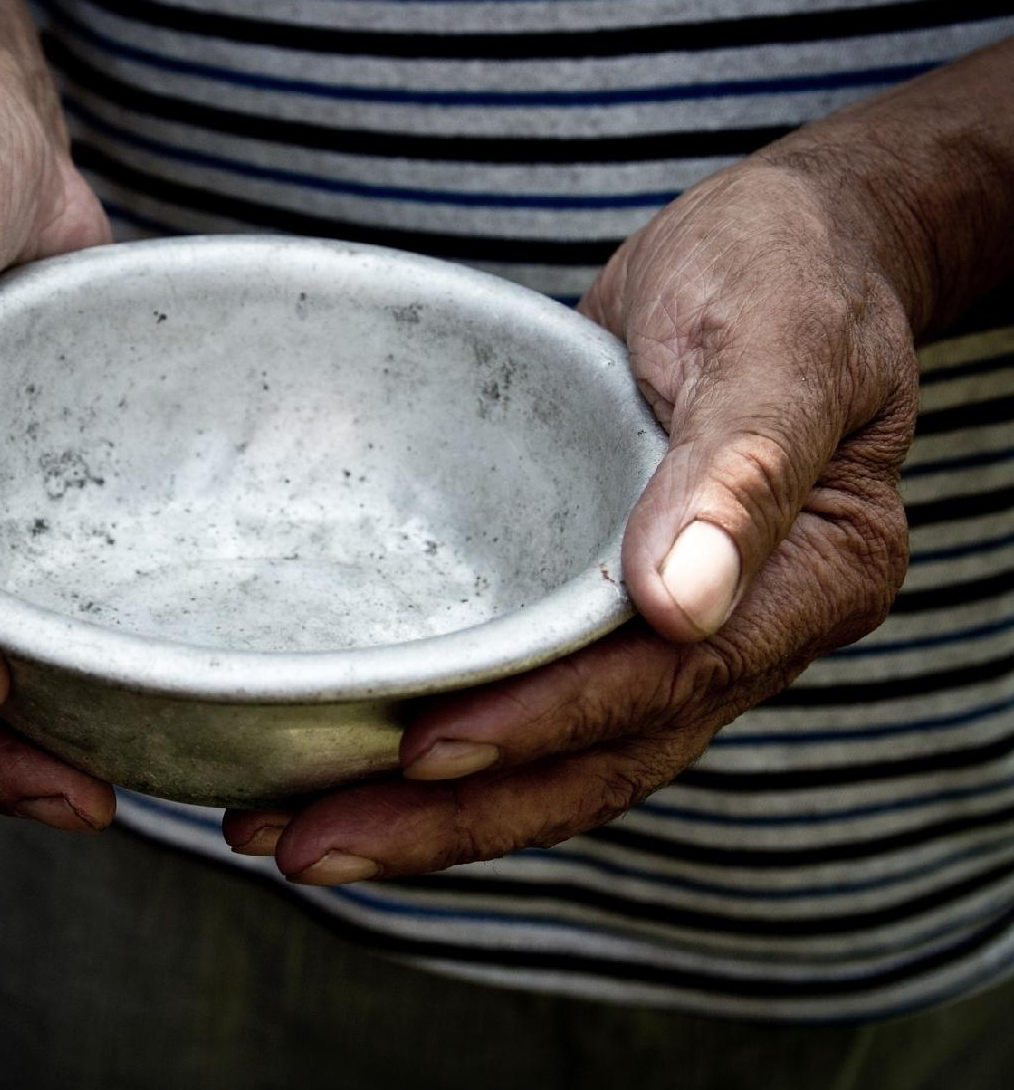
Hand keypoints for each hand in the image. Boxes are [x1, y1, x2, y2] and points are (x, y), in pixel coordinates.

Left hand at [223, 159, 919, 883]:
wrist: (780, 244)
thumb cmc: (789, 269)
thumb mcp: (779, 337)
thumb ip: (739, 467)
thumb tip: (679, 605)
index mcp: (809, 581)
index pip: (666, 686)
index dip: (545, 725)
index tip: (426, 750)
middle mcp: (739, 633)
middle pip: (592, 762)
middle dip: (448, 818)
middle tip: (302, 845)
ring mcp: (663, 633)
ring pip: (547, 755)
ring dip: (420, 808)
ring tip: (281, 832)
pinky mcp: (593, 607)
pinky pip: (520, 695)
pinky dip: (433, 737)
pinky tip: (333, 755)